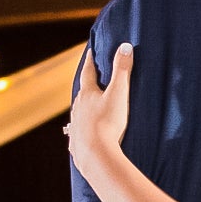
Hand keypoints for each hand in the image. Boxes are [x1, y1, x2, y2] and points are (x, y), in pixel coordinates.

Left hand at [66, 41, 135, 171]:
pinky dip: (82, 130)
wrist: (95, 155)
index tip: (90, 51)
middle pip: (81, 93)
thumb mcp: (119, 93)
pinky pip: (78, 133)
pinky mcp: (76, 143)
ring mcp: (75, 126)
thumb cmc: (107, 123)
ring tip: (89, 107)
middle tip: (91, 80)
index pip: (88, 72)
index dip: (90, 61)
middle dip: (87, 87)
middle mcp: (77, 109)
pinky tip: (85, 135)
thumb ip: (122, 70)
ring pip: (78, 113)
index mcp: (87, 95)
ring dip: (84, 108)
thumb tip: (125, 46)